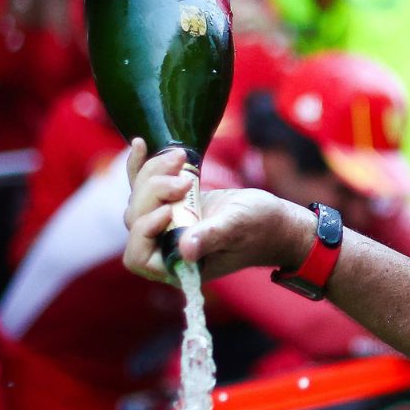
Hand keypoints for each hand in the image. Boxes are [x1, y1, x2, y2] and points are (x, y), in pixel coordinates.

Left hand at [122, 139, 309, 282]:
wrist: (274, 219)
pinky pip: (145, 186)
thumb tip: (186, 250)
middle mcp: (166, 248)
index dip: (145, 231)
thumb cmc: (260, 229)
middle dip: (154, 193)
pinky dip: (141, 165)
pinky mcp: (171, 204)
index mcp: (179, 266)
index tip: (170, 211)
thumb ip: (211, 237)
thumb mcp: (236, 228)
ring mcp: (166, 225)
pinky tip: (141, 143)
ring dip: (153, 173)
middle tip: (185, 181)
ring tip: (181, 159)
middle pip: (135, 220)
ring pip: (139, 198)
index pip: (138, 256)